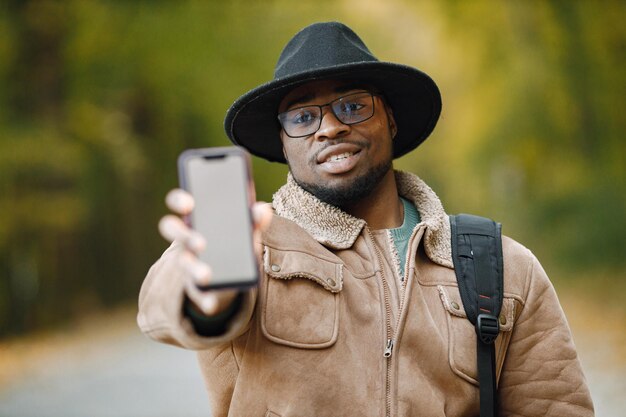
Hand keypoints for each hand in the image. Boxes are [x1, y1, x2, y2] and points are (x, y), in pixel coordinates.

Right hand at [158, 189, 271, 315]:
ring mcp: (186, 262)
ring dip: (194, 269)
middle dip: (185, 236)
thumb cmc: (232, 241)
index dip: (180, 199)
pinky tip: (211, 304)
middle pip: (173, 230)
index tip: (189, 203)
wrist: (225, 273)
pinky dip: (204, 299)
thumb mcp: (244, 230)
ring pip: (183, 263)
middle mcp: (184, 238)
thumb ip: (252, 220)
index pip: (179, 201)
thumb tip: (263, 210)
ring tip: (206, 276)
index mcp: (195, 217)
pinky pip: (196, 292)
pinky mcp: (193, 285)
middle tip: (201, 243)